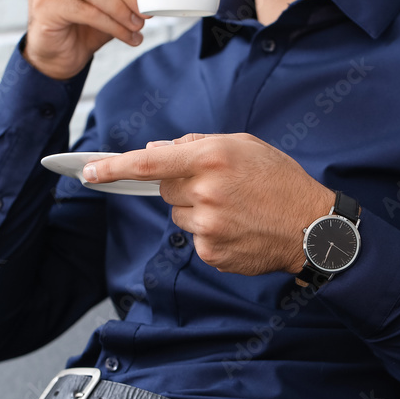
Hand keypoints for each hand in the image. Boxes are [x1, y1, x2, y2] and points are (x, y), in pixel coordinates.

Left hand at [83, 134, 334, 275]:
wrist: (311, 227)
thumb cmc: (278, 180)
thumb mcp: (243, 145)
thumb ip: (195, 145)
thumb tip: (154, 151)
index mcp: (210, 158)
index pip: (148, 163)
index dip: (112, 167)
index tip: (87, 171)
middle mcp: (204, 193)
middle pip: (165, 189)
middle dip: (183, 185)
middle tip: (219, 185)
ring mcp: (207, 227)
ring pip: (179, 216)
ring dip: (197, 210)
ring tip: (235, 208)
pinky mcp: (212, 253)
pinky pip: (195, 239)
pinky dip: (210, 233)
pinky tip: (238, 228)